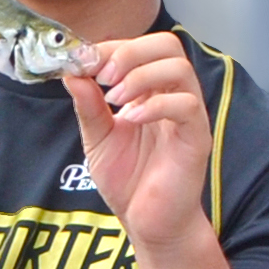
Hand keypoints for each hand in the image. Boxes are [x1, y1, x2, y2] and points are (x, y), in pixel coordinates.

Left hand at [65, 27, 211, 243]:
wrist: (148, 223)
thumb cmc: (129, 181)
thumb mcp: (98, 139)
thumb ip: (88, 107)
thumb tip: (71, 73)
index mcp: (150, 91)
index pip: (140, 47)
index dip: (111, 48)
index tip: (84, 62)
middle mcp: (172, 96)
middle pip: (167, 45)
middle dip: (130, 52)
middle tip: (103, 76)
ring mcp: (187, 116)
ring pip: (180, 69)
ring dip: (141, 76)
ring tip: (115, 100)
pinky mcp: (196, 138)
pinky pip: (187, 106)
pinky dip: (156, 105)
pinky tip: (130, 120)